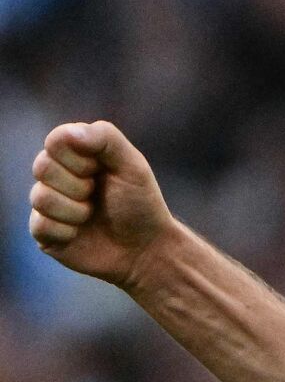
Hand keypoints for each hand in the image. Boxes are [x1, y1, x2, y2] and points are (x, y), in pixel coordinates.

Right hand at [27, 121, 173, 287]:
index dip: (80, 158)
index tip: (101, 170)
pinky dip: (67, 232)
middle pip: (42, 167)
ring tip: (92, 215)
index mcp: (75, 154)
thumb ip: (106, 138)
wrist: (146, 248)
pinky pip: (40, 225)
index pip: (56, 141)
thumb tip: (70, 132)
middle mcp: (56, 176)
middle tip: (97, 195)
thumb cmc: (141, 204)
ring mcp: (49, 204)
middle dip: (78, 185)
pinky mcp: (44, 232)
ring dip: (75, 210)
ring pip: (40, 198)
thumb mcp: (132, 165)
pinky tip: (81, 234)